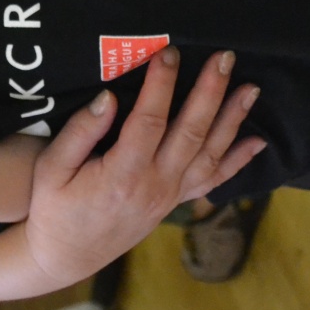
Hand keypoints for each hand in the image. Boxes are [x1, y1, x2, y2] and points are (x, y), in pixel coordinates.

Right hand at [22, 48, 264, 288]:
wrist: (66, 255)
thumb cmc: (53, 208)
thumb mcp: (52, 169)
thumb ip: (79, 132)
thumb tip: (108, 97)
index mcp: (122, 174)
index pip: (149, 121)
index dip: (161, 85)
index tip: (169, 53)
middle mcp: (154, 185)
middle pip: (190, 133)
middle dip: (210, 92)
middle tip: (225, 58)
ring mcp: (169, 196)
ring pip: (209, 154)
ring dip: (231, 120)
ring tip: (250, 88)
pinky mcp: (174, 202)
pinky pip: (212, 181)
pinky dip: (237, 162)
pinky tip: (257, 141)